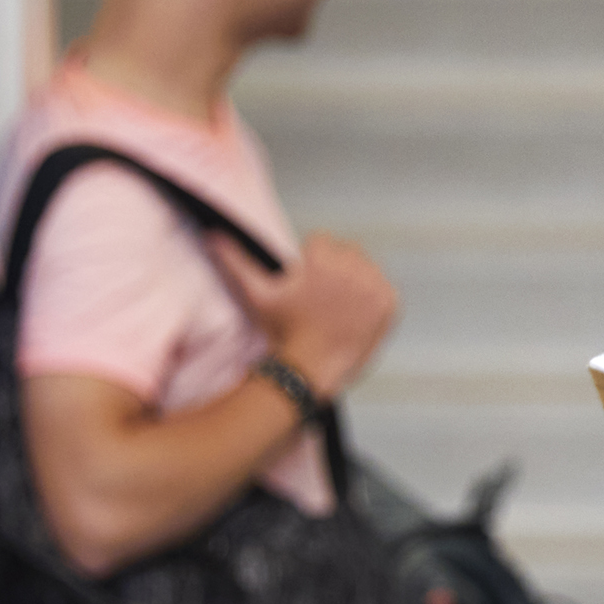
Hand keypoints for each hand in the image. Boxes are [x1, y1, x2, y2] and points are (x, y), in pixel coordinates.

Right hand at [213, 232, 398, 397]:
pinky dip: (372, 299)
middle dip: (335, 270)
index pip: (321, 242)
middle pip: (346, 252)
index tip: (307, 287)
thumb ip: (236, 260)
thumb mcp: (257, 293)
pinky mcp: (390, 302)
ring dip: (355, 282)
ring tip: (337, 309)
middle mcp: (353, 266)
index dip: (311, 264)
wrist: (311, 369)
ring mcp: (375, 285)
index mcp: (322, 257)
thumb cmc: (283, 330)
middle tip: (321, 300)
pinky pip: (384, 288)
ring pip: (366, 268)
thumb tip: (212, 234)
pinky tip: (354, 316)